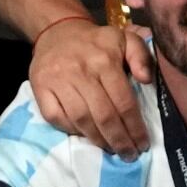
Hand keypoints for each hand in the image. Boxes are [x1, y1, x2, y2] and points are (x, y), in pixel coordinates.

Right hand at [24, 14, 148, 156]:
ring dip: (98, 140)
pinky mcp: (40, 87)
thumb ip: (141, 57)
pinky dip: (71, 130)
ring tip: (111, 149)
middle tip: (129, 154)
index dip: (134, 127)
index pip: (123, 101)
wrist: (57, 31)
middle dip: (119, 140)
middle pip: (103, 115)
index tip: (143, 144)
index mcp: (104, 59)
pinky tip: (85, 135)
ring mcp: (58, 80)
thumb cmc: (96, 42)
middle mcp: (80, 71)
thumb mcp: (125, 39)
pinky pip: (56, 117)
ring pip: (80, 119)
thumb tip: (147, 80)